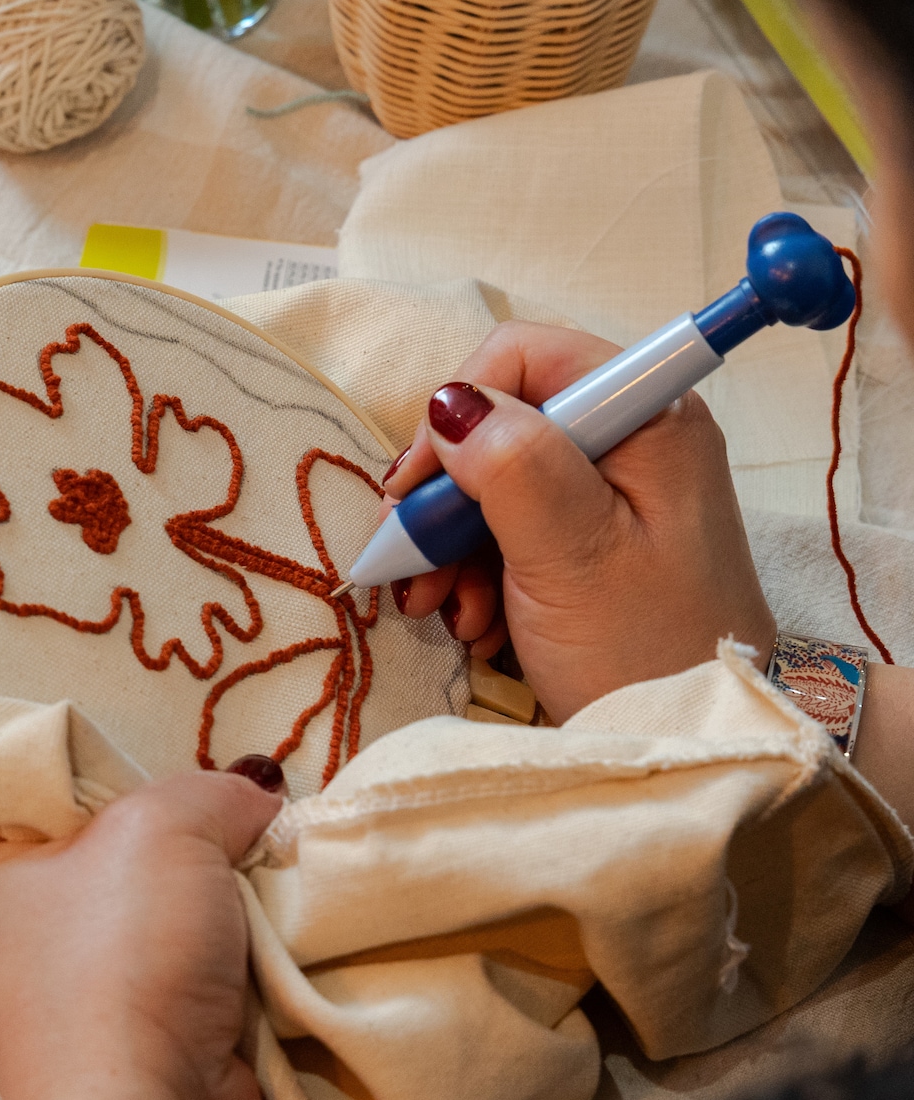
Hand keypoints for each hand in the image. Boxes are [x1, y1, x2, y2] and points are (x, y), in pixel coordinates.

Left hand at [0, 771, 282, 1099]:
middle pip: (118, 838)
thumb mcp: (167, 825)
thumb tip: (257, 802)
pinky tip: (261, 920)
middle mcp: (17, 926)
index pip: (44, 783)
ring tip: (256, 868)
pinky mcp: (136, 1022)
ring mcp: (76, 982)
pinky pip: (189, 950)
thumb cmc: (125, 955)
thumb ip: (214, 789)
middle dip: (186, 830)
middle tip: (229, 817)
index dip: (116, 763)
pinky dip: (229, 938)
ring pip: (165, 895)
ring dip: (218, 886)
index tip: (174, 765)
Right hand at [384, 320, 775, 722]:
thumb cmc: (642, 651)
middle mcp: (628, 443)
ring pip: (495, 485)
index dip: (457, 409)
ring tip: (444, 610)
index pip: (525, 358)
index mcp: (645, 420)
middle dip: (445, 497)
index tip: (415, 486)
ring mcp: (607, 495)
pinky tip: (475, 622)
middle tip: (412, 561)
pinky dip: (477, 573)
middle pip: (501, 427)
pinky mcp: (588, 543)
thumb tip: (449, 401)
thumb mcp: (572, 555)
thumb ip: (514, 464)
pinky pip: (510, 532)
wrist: (688, 742)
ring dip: (451, 546)